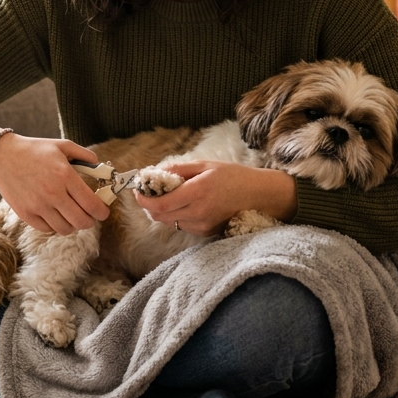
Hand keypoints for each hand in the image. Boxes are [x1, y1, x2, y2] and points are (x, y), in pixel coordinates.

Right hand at [0, 134, 109, 234]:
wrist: (3, 156)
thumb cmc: (35, 150)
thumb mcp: (62, 145)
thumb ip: (85, 155)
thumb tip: (101, 167)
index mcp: (65, 176)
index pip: (91, 204)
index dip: (102, 212)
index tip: (103, 212)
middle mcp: (53, 193)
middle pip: (81, 221)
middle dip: (90, 221)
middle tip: (90, 216)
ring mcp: (38, 206)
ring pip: (65, 229)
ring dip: (73, 225)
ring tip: (72, 216)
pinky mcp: (26, 214)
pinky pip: (48, 229)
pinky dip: (55, 225)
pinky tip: (55, 215)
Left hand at [135, 161, 296, 236]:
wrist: (259, 195)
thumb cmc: (233, 176)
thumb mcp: (204, 165)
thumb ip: (177, 170)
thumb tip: (153, 173)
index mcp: (197, 192)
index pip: (159, 205)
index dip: (143, 200)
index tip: (138, 191)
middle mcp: (198, 212)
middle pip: (160, 216)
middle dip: (150, 205)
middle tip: (150, 191)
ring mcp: (202, 225)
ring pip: (169, 222)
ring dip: (164, 210)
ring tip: (173, 196)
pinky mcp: (206, 233)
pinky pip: (183, 225)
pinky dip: (177, 216)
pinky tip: (187, 205)